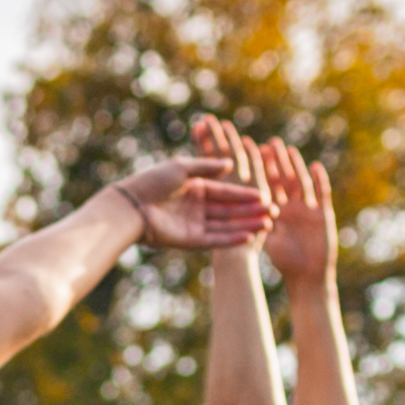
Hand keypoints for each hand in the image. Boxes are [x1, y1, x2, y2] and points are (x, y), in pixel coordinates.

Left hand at [110, 117, 270, 251]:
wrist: (131, 206)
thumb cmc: (153, 182)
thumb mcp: (182, 168)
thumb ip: (206, 166)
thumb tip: (230, 164)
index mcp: (195, 188)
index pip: (225, 191)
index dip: (244, 194)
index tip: (264, 195)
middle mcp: (196, 207)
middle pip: (229, 210)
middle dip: (250, 211)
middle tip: (273, 211)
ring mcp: (193, 225)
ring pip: (225, 225)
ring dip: (245, 225)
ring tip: (266, 224)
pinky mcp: (189, 241)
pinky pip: (214, 240)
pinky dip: (230, 239)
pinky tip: (248, 237)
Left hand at [260, 143, 337, 287]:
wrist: (308, 277)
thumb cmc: (286, 261)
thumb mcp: (269, 238)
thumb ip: (258, 220)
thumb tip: (239, 206)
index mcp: (276, 210)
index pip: (266, 183)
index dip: (259, 166)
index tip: (249, 148)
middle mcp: (291, 205)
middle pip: (283, 178)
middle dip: (277, 161)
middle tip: (271, 142)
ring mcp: (308, 208)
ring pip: (300, 182)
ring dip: (295, 166)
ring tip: (289, 149)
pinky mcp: (323, 213)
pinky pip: (322, 193)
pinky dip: (319, 180)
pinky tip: (315, 166)